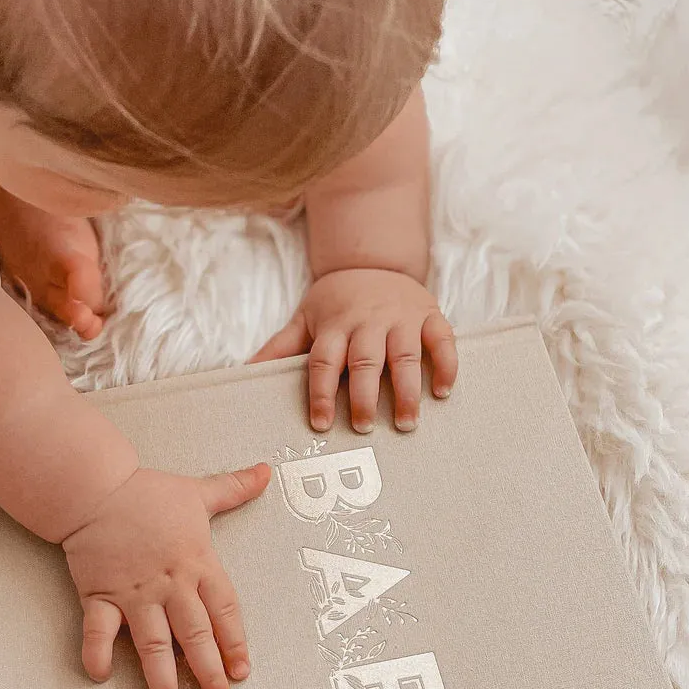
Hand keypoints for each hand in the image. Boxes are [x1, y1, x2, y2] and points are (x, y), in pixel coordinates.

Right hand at [62, 464, 270, 688]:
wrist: (94, 487)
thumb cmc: (145, 493)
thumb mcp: (196, 492)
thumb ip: (233, 488)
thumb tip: (265, 472)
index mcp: (198, 563)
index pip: (224, 611)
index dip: (234, 643)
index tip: (242, 672)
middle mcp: (170, 584)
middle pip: (195, 637)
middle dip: (209, 675)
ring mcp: (134, 593)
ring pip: (153, 646)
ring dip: (162, 684)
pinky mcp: (99, 594)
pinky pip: (98, 630)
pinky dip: (98, 653)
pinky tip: (101, 676)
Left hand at [253, 268, 455, 431]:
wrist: (372, 260)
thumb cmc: (335, 301)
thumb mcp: (304, 318)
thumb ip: (278, 347)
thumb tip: (241, 371)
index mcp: (335, 325)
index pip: (324, 361)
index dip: (319, 392)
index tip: (320, 423)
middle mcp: (368, 321)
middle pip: (365, 361)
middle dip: (364, 396)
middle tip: (364, 427)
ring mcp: (402, 318)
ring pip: (405, 355)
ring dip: (407, 390)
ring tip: (406, 422)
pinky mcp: (429, 314)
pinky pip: (442, 339)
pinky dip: (447, 365)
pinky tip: (443, 392)